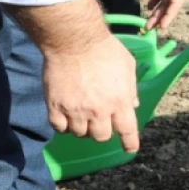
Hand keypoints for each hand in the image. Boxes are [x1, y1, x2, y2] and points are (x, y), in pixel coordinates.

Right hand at [42, 33, 141, 150]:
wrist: (74, 40)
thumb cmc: (105, 49)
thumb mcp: (127, 66)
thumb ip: (131, 88)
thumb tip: (132, 105)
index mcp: (120, 101)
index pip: (127, 131)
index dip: (129, 143)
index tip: (129, 149)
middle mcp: (99, 110)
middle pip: (101, 137)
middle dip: (102, 131)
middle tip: (98, 121)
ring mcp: (76, 110)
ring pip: (79, 134)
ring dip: (82, 128)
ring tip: (81, 115)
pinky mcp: (56, 106)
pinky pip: (59, 128)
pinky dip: (63, 125)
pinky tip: (66, 116)